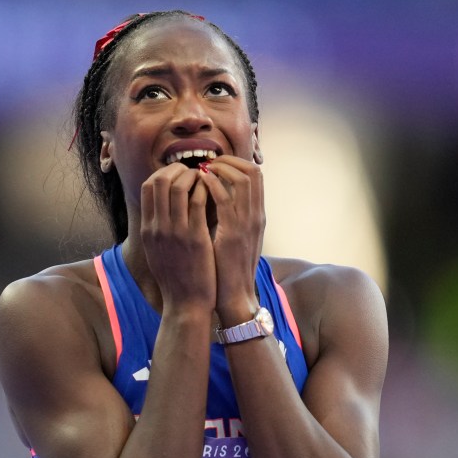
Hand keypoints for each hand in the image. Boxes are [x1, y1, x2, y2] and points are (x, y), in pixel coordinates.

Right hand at [140, 163, 216, 314]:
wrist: (186, 304)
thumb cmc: (175, 277)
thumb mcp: (156, 250)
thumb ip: (156, 227)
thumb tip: (162, 204)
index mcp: (147, 229)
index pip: (148, 187)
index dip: (164, 173)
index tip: (179, 173)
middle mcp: (157, 227)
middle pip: (160, 181)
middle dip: (178, 170)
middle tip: (193, 171)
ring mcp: (176, 232)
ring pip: (179, 188)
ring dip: (193, 177)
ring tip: (205, 178)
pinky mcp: (195, 239)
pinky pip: (199, 203)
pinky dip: (206, 191)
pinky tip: (214, 191)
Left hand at [199, 155, 265, 322]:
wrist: (234, 296)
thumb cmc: (228, 268)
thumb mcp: (235, 238)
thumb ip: (230, 217)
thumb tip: (215, 197)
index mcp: (257, 216)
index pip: (256, 176)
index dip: (236, 163)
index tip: (217, 163)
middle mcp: (256, 216)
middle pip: (253, 172)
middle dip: (230, 161)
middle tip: (209, 162)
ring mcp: (247, 223)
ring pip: (243, 179)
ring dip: (221, 169)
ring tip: (203, 169)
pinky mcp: (233, 233)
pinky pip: (225, 199)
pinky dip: (213, 185)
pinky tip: (199, 182)